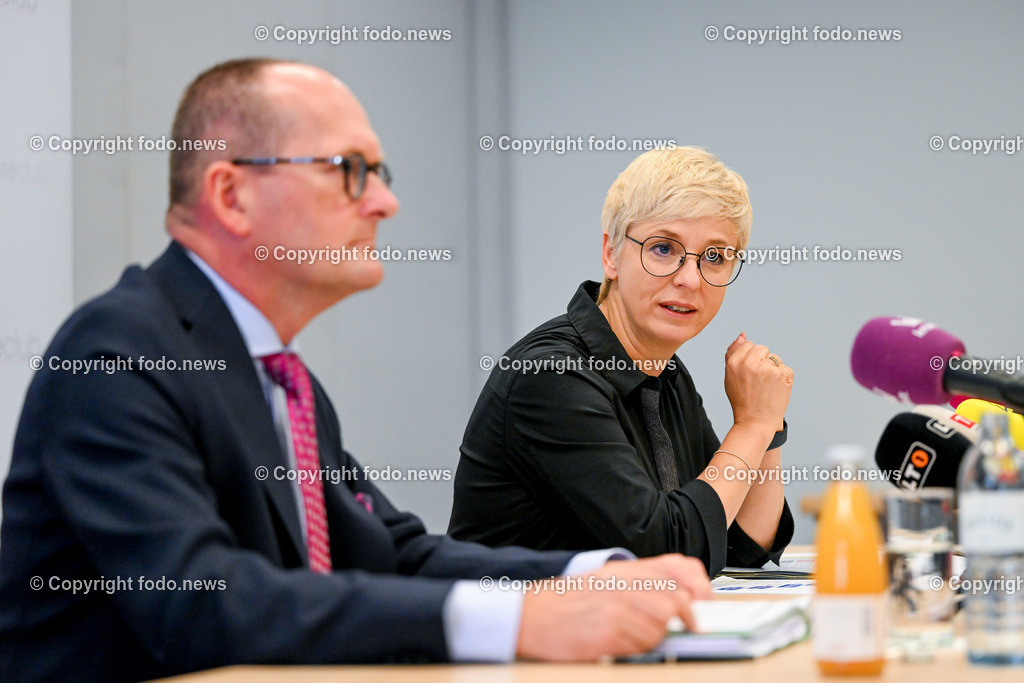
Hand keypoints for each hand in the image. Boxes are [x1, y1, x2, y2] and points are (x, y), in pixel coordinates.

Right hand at [515, 554, 710, 660]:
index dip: (697, 586)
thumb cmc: (566, 603)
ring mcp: (616, 607)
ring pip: (661, 626)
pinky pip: (641, 645)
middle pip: (676, 600)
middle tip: (686, 629)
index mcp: (624, 570)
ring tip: (638, 637)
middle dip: (685, 619)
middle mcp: (623, 584)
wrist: (529, 615)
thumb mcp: (604, 581)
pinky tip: (620, 645)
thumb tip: (677, 602)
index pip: (678, 567)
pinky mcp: (608, 631)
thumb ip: (638, 585)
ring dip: (657, 637)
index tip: (702, 603)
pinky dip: (639, 649)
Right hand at [724, 332, 792, 431]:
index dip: (750, 360)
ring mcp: (767, 368)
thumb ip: (734, 353)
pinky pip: (786, 368)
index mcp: (733, 362)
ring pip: (775, 358)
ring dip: (773, 370)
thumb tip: (743, 334)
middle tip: (758, 382)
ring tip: (766, 387)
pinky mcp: (782, 374)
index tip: (749, 376)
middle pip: (762, 348)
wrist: (755, 422)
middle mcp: (749, 363)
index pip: (748, 345)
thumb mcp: (730, 376)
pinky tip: (776, 390)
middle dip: (763, 361)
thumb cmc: (742, 399)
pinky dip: (784, 379)